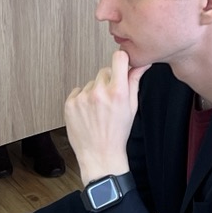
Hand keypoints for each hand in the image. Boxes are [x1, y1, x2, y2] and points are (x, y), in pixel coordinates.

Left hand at [63, 49, 146, 180]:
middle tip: (110, 99)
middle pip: (104, 71)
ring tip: (98, 110)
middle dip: (108, 81)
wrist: (100, 155)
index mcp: (118, 92)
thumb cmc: (117, 133)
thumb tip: (141, 64)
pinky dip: (82, 99)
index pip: (119, 58)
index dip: (121, 59)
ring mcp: (83, 98)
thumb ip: (134, 82)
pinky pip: (78, 91)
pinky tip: (88, 113)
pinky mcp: (70, 104)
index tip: (121, 63)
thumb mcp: (132, 108)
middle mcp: (100, 93)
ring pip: (91, 83)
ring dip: (95, 92)